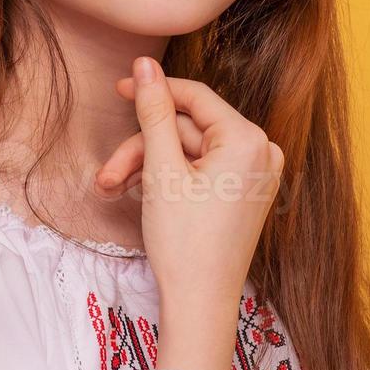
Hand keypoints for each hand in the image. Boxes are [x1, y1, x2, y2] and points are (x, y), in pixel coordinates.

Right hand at [98, 56, 283, 305]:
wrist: (200, 305)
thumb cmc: (184, 242)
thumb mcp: (161, 170)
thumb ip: (153, 111)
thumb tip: (144, 64)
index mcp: (249, 140)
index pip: (195, 97)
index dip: (153, 91)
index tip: (117, 88)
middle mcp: (262, 152)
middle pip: (187, 129)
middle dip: (143, 148)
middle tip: (108, 173)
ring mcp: (256, 175)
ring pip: (189, 152)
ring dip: (149, 166)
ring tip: (114, 189)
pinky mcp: (245, 194)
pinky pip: (201, 170)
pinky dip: (169, 178)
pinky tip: (138, 193)